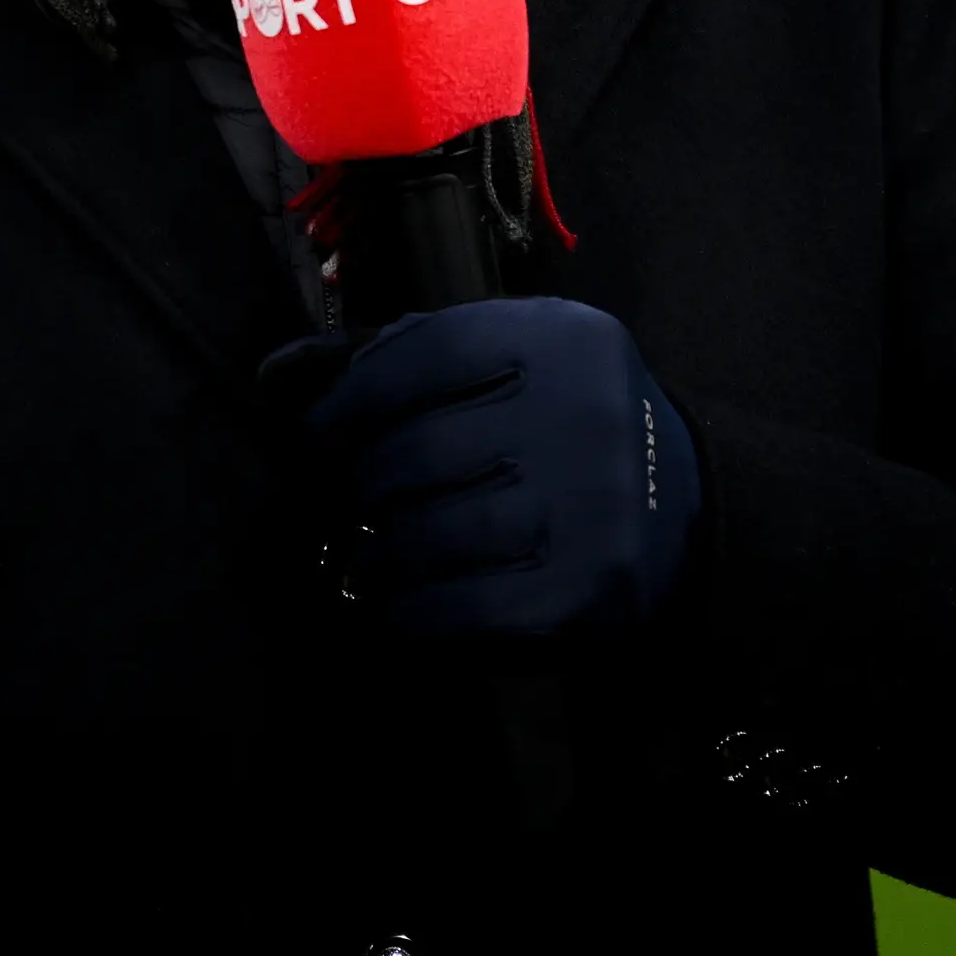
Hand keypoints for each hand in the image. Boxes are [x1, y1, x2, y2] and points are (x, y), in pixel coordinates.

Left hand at [281, 296, 700, 637]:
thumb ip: (397, 355)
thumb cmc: (560, 425)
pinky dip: (414, 614)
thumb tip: (275, 374)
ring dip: (383, 555)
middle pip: (415, 453)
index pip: (423, 354)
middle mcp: (583, 416)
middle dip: (366, 485)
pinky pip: (462, 609)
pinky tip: (405, 608)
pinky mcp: (587, 591)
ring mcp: (590, 508)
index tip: (318, 430)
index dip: (351, 397)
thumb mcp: (506, 361)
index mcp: (561, 340)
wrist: (681, 509)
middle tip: (359, 503)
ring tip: (376, 558)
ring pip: (430, 535)